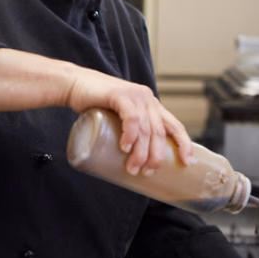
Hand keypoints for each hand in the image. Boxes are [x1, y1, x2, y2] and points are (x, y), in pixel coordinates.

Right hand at [65, 66, 193, 174]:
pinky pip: (132, 118)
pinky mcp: (120, 95)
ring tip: (133, 168)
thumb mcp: (117, 119)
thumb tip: (132, 162)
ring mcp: (135, 95)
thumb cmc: (93, 105)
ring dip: (141, 153)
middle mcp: (147, 99)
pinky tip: (125, 148)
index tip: (186, 162)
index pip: (174, 125)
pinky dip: (131, 135)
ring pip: (147, 129)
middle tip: (147, 173)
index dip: (183, 144)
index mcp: (151, 105)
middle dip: (156, 156)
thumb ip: (127, 132)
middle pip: (160, 132)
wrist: (73, 84)